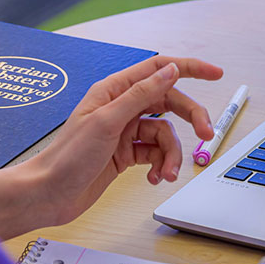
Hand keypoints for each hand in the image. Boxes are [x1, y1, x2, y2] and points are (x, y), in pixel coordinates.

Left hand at [25, 56, 222, 224]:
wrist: (49, 195)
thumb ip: (141, 95)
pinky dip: (160, 165)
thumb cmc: (68, 157)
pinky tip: (155, 178)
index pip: (159, 70)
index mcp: (114, 90)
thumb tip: (170, 72)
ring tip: (167, 173)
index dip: (189, 68)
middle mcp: (122, 107)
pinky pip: (156, 153)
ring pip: (166, 134)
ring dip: (172, 154)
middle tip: (207, 134)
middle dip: (191, 119)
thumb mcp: (107, 122)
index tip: (216, 73)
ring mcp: (126, 131)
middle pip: (170, 103)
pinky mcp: (127, 153)